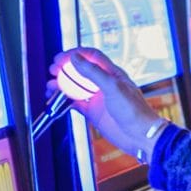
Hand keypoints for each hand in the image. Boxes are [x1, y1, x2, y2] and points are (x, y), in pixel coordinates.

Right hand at [47, 47, 167, 158]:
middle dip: (65, 68)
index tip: (61, 57)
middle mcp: (104, 84)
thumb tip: (76, 58)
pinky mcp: (93, 112)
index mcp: (112, 73)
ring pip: (75, 87)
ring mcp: (98, 98)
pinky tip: (57, 99)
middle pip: (80, 70)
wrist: (140, 136)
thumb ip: (93, 72)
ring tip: (50, 85)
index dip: (75, 54)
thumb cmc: (134, 111)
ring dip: (62, 85)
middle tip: (53, 69)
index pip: (91, 56)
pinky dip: (65, 101)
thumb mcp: (112, 87)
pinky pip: (76, 103)